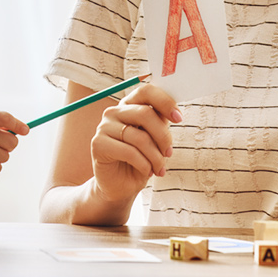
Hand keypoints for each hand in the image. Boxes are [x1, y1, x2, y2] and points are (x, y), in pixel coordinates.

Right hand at [90, 83, 180, 202]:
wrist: (121, 185)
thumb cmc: (140, 160)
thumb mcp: (154, 139)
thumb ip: (160, 121)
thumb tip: (175, 111)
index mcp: (129, 105)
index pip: (146, 91)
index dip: (165, 102)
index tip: (179, 118)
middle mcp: (114, 112)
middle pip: (145, 113)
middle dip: (163, 136)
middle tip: (168, 153)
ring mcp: (104, 127)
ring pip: (139, 137)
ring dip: (155, 157)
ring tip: (159, 168)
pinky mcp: (98, 144)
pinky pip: (129, 152)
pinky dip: (144, 165)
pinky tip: (147, 171)